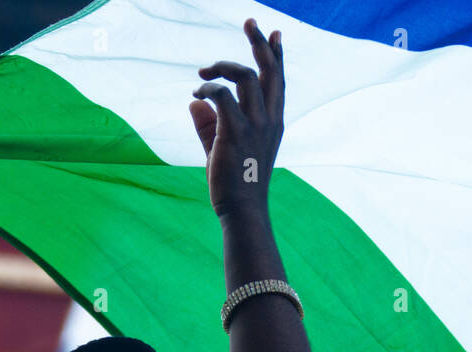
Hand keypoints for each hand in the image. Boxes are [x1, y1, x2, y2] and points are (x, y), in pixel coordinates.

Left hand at [190, 19, 283, 219]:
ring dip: (223, 66)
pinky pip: (222, 96)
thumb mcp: (222, 149)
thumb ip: (209, 124)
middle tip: (249, 22)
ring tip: (205, 72)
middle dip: (259, 42)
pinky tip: (198, 93)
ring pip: (245, 75)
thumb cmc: (234, 184)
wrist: (242, 210)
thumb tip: (193, 102)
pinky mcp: (236, 131)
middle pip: (268, 70)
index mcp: (273, 123)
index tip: (273, 33)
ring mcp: (255, 125)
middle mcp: (269, 120)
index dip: (276, 55)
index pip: (278, 81)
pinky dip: (208, 89)